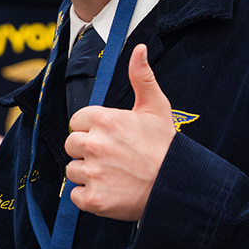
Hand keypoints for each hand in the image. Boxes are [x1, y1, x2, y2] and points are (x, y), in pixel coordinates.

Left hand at [65, 44, 175, 220]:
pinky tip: (109, 192)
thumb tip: (140, 49)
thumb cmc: (166, 146)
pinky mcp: (93, 199)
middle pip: (71, 146)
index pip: (77, 123)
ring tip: (113, 176)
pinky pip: (75, 196)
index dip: (91, 131)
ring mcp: (92, 172)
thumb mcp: (155, 107)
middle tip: (112, 159)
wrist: (178, 186)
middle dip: (87, 152)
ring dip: (88, 175)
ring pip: (72, 171)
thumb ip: (141, 77)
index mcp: (102, 119)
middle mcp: (93, 144)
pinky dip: (88, 197)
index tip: (110, 139)